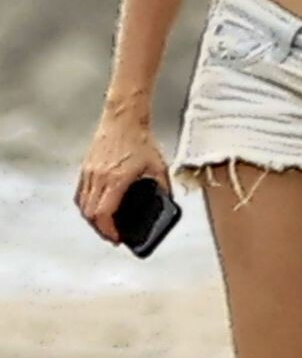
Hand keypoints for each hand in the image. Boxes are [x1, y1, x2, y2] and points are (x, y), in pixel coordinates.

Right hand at [75, 113, 170, 245]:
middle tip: (113, 236)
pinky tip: (95, 208)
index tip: (117, 238)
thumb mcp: (158, 167)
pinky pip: (80, 193)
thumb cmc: (139, 139)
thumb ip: (163, 188)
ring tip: (105, 225)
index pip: (104, 214)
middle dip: (101, 229)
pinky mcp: (85, 167)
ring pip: (82, 205)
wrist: (123, 119)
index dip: (109, 231)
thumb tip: (166, 203)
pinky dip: (86, 205)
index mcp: (116, 179)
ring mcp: (89, 172)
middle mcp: (99, 177)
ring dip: (92, 219)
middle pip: (91, 214)